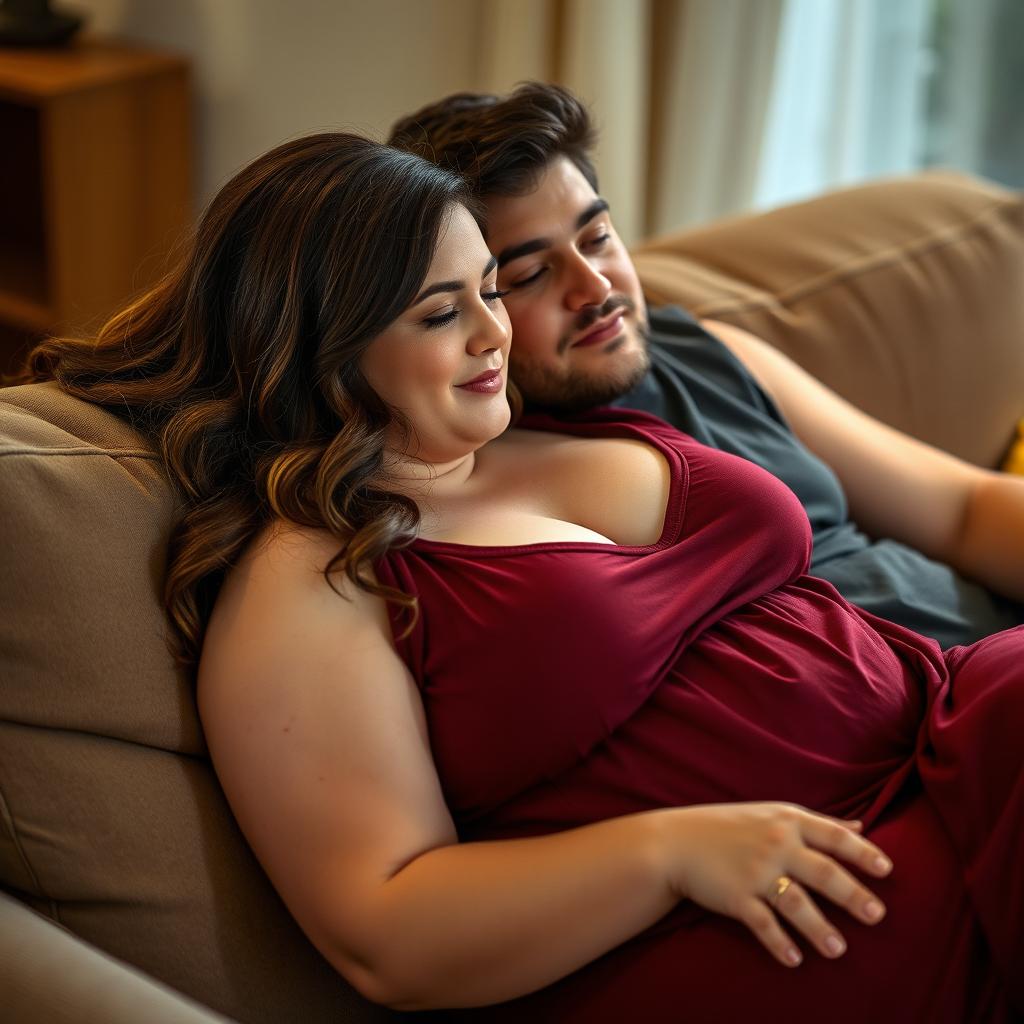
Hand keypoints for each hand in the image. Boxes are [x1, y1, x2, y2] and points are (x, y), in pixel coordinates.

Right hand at [662, 802, 891, 966]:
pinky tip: (795, 960)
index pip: (835, 836)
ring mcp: (756, 872)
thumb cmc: (728, 826)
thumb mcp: (773, 814)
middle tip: (877, 916)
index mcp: (786, 820)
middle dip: (854, 896)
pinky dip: (780, 944)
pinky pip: (765, 925)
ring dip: (820, 930)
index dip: (863, 853)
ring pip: (798, 905)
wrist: (675, 842)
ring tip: (838, 950)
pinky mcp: (736, 898)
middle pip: (825, 873)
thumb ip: (817, 822)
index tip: (887, 870)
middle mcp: (775, 844)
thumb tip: (861, 825)